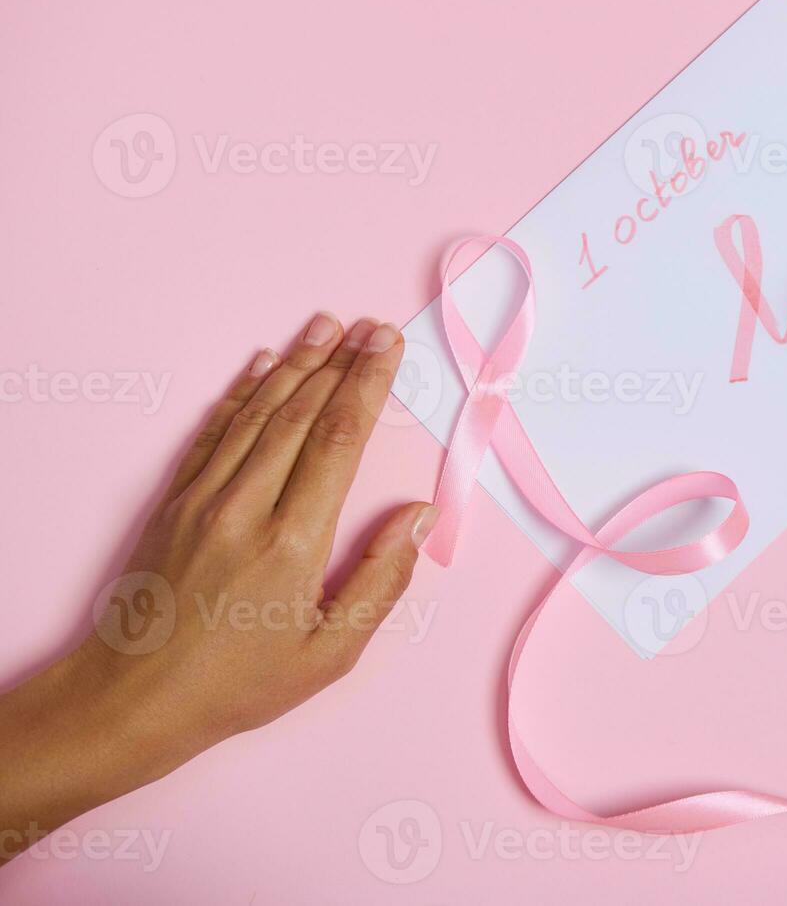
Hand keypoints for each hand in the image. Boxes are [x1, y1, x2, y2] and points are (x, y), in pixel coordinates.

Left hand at [1, 313, 435, 849]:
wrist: (131, 699)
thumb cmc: (237, 685)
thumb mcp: (329, 655)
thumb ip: (380, 580)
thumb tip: (418, 516)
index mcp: (292, 544)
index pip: (338, 441)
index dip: (367, 386)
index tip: (387, 346)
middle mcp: (246, 508)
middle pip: (302, 414)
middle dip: (341, 363)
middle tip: (372, 325)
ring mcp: (204, 500)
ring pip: (258, 414)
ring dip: (296, 364)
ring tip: (327, 326)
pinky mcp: (174, 502)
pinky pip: (214, 432)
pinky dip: (242, 393)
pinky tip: (263, 365)